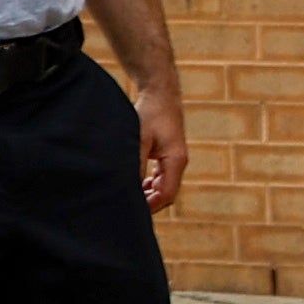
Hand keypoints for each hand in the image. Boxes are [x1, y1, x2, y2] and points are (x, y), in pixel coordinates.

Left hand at [136, 87, 191, 216]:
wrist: (160, 93)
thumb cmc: (150, 113)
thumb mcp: (139, 139)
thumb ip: (135, 164)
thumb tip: (127, 187)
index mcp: (176, 160)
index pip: (167, 194)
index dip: (151, 206)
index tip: (131, 210)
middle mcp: (178, 162)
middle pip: (167, 193)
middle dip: (148, 202)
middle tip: (125, 204)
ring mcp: (174, 159)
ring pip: (163, 186)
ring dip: (147, 192)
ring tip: (127, 192)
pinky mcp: (168, 155)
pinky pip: (161, 177)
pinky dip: (148, 183)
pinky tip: (135, 180)